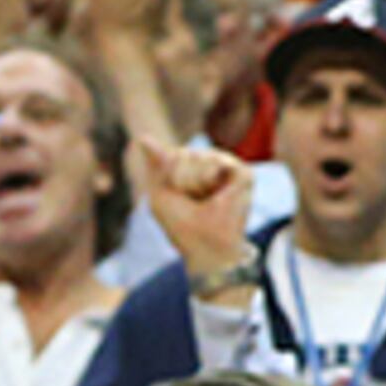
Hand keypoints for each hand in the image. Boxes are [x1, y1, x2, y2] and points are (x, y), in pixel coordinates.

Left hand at [143, 136, 254, 279]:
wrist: (205, 247)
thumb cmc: (182, 225)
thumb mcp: (160, 193)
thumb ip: (156, 165)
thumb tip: (142, 138)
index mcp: (194, 170)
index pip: (174, 155)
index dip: (168, 176)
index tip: (176, 199)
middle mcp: (214, 165)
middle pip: (184, 154)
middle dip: (179, 180)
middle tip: (191, 203)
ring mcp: (230, 168)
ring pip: (198, 156)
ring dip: (192, 183)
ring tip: (203, 201)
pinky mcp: (243, 174)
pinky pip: (215, 163)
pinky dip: (206, 180)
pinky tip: (214, 196)